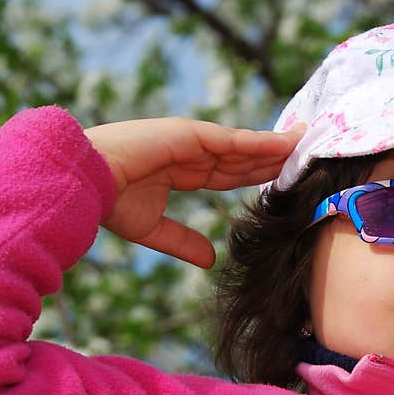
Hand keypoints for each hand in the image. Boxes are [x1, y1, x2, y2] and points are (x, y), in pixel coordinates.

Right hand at [84, 117, 304, 268]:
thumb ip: (183, 241)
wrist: (83, 181)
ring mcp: (192, 140)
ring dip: (279, 146)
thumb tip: (212, 259)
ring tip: (310, 143)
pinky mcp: (191, 135)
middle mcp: (191, 152)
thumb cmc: (108, 202)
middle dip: (276, 157)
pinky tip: (289, 144)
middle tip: (310, 154)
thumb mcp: (153, 229)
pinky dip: (264, 142)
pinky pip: (236, 142)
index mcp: (183, 170)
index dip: (259, 174)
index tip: (285, 177)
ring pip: (246, 147)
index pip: (231, 174)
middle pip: (245, 158)